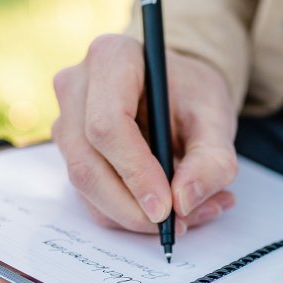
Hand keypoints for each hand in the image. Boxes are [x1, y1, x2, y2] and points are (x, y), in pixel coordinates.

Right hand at [52, 33, 238, 233]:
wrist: (176, 89)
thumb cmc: (192, 93)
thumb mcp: (217, 117)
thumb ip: (211, 159)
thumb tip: (183, 201)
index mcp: (111, 58)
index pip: (107, 125)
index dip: (134, 173)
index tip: (166, 208)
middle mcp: (76, 86)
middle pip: (87, 164)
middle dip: (132, 207)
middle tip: (178, 224)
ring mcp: (66, 121)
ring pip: (85, 187)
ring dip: (134, 216)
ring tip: (191, 215)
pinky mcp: (69, 152)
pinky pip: (91, 197)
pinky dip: (130, 215)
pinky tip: (173, 211)